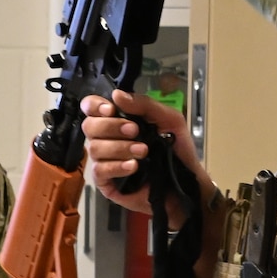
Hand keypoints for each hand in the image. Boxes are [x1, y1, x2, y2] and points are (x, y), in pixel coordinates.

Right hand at [81, 90, 196, 218]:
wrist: (187, 180)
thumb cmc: (177, 148)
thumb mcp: (168, 119)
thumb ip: (144, 104)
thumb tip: (116, 95)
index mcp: (117, 119)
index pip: (91, 107)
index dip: (95, 105)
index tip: (111, 110)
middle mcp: (106, 138)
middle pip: (89, 126)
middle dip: (111, 126)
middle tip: (135, 131)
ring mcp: (104, 160)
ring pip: (94, 148)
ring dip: (120, 148)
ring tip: (143, 152)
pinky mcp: (106, 182)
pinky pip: (99, 170)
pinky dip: (116, 166)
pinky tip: (133, 167)